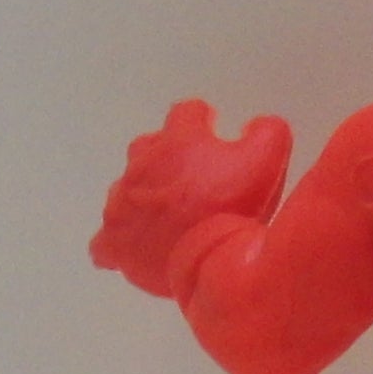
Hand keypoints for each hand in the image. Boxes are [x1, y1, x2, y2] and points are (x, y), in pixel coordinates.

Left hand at [90, 100, 291, 297]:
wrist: (206, 260)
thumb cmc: (236, 208)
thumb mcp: (267, 161)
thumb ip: (267, 134)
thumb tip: (261, 125)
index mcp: (179, 140)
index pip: (187, 113)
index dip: (201, 119)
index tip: (211, 127)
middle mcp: (143, 164)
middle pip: (150, 146)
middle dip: (168, 154)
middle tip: (191, 174)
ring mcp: (124, 202)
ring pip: (127, 187)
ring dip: (146, 192)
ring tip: (167, 211)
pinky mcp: (114, 239)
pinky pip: (105, 241)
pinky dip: (119, 240)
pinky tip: (132, 246)